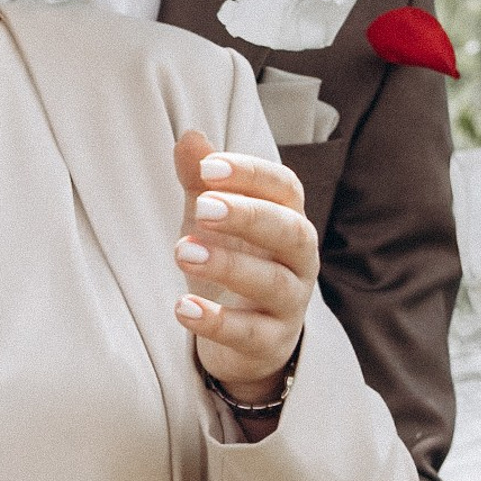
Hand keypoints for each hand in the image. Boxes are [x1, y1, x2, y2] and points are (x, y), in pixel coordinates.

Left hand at [171, 131, 318, 403]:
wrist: (245, 339)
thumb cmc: (232, 261)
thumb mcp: (210, 219)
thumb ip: (201, 181)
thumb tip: (190, 137)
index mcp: (287, 218)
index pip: (285, 188)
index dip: (251, 174)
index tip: (210, 167)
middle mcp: (299, 259)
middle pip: (289, 231)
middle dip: (248, 216)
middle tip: (203, 208)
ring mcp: (289, 303)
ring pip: (273, 282)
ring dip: (228, 265)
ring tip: (181, 252)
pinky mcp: (270, 343)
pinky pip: (250, 334)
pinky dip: (217, 321)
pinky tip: (182, 307)